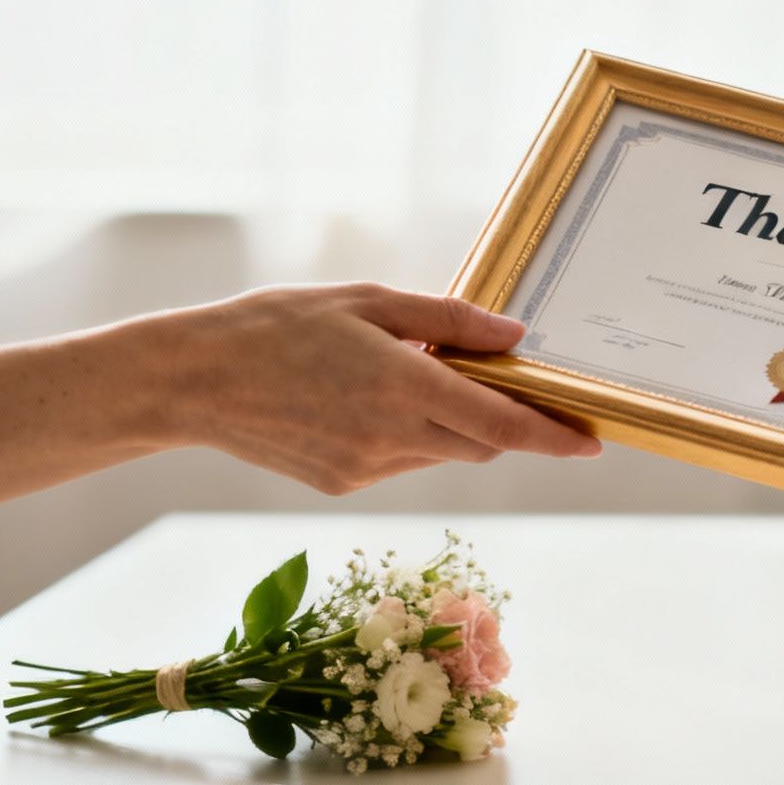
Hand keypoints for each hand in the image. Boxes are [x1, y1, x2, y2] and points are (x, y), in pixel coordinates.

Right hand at [151, 283, 599, 494]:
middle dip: (503, 422)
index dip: (553, 436)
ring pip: (440, 452)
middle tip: (503, 383)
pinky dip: (406, 434)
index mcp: (402, 387)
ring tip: (406, 376)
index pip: (502, 424)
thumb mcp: (367, 301)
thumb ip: (447, 321)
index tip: (592, 441)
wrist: (191, 380)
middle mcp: (391, 438)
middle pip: (481, 443)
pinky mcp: (343, 484)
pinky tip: (364, 400)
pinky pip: (400, 461)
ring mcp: (366, 468)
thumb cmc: (276, 325)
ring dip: (448, 423)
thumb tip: (514, 339)